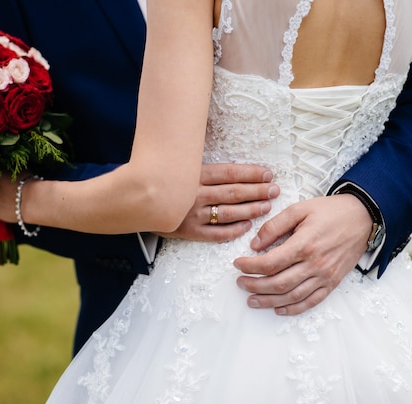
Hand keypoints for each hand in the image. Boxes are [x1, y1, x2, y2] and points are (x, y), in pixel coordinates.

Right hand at [157, 164, 279, 241]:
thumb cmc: (164, 182)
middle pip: (233, 193)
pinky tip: (248, 226)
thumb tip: (232, 161)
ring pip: (228, 213)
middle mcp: (194, 194)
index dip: (251, 174)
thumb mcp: (181, 168)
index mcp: (193, 175)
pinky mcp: (189, 231)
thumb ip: (203, 166)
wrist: (136, 203)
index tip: (268, 174)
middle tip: (275, 190)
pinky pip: (216, 234)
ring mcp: (192, 214)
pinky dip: (234, 230)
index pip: (229, 173)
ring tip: (266, 206)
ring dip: (250, 210)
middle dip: (257, 191)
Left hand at [234, 194, 370, 314]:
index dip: (249, 266)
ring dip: (268, 301)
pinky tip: (278, 308)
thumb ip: (274, 226)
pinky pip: (311, 302)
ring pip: (292, 296)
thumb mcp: (299, 209)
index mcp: (304, 244)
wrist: (363, 217)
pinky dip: (293, 309)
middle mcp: (315, 264)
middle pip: (278, 283)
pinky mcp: (333, 283)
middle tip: (240, 282)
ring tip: (251, 300)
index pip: (270, 263)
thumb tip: (254, 244)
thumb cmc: (330, 211)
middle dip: (254, 286)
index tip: (237, 264)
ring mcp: (325, 276)